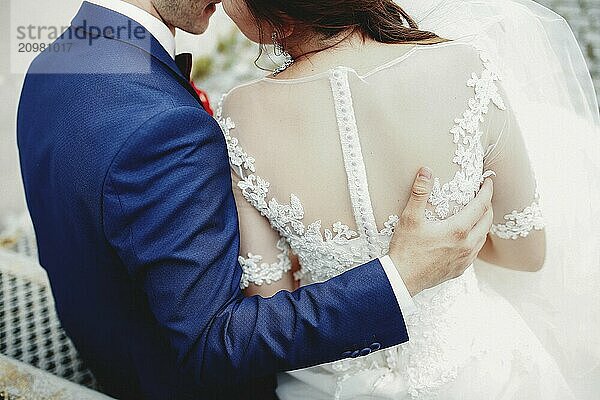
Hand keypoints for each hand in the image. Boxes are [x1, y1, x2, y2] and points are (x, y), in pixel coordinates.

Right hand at [388, 167, 493, 295]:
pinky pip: (475, 251)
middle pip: (487, 221)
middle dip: (487, 205)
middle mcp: (467, 245)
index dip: (487, 191)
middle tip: (483, 195)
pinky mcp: (460, 269)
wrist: (401, 279)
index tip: (488, 182)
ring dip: (483, 223)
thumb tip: (426, 170)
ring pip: (483, 237)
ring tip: (477, 214)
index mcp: (458, 230)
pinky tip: (466, 237)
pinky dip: (476, 239)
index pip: (481, 205)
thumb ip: (419, 192)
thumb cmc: (405, 249)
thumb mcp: (410, 218)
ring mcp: (465, 259)